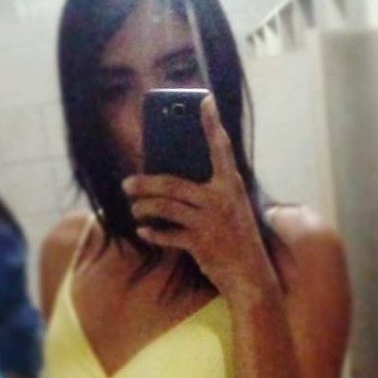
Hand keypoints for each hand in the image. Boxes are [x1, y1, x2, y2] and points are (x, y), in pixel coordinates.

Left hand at [122, 95, 271, 297]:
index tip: (205, 100)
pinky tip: (143, 231)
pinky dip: (153, 234)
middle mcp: (221, 200)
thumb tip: (172, 181)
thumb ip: (210, 191)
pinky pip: (169, 235)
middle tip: (127, 183)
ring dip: (144, 207)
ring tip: (134, 207)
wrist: (250, 276)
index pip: (221, 149)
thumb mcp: (231, 209)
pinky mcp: (201, 244)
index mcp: (231, 186)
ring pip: (166, 207)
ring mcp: (210, 222)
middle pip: (173, 184)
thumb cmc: (237, 239)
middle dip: (145, 183)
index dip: (212, 124)